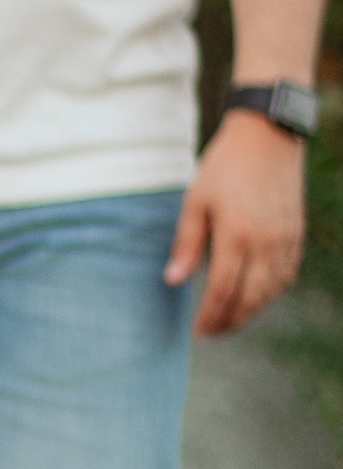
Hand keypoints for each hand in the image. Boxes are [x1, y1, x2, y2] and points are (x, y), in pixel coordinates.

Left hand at [166, 112, 309, 335]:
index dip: (210, 315)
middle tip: (211, 333)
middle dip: (230, 321)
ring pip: (271, 290)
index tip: (198, 331)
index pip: (223, 291)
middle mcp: (266, 243)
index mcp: (237, 236)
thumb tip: (173, 280)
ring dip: (251, 311)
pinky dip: (271, 292)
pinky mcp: (296, 232)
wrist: (268, 135)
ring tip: (230, 319)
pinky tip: (257, 296)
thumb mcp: (195, 201)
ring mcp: (285, 239)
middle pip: (250, 298)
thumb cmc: (224, 165)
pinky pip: (287, 274)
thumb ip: (186, 244)